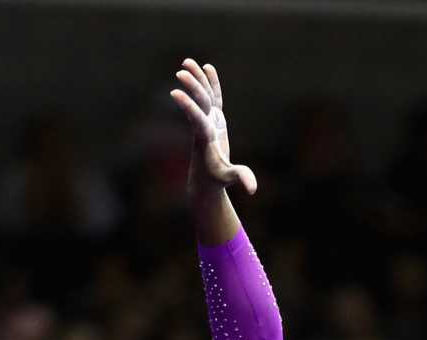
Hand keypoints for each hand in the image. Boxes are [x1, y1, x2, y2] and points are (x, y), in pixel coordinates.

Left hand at [171, 57, 256, 197]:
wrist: (206, 180)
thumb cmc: (217, 179)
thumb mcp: (228, 178)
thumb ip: (240, 178)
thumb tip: (252, 189)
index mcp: (205, 138)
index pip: (197, 119)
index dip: (188, 106)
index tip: (174, 93)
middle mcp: (204, 126)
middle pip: (199, 103)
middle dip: (192, 88)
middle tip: (180, 72)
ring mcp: (208, 120)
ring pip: (203, 96)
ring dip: (196, 79)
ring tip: (187, 62)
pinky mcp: (214, 119)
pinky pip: (213, 97)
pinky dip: (211, 83)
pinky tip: (207, 67)